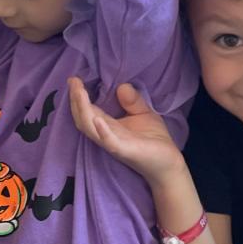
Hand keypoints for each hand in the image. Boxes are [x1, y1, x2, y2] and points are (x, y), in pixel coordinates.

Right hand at [68, 77, 185, 187]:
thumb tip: (122, 85)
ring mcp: (115, 144)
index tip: (73, 79)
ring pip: (91, 129)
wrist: (169, 164)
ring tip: (79, 93)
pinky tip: (98, 119)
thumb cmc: (155, 140)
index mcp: (109, 126)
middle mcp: (107, 135)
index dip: (79, 97)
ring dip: (83, 111)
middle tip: (72, 82)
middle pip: (84, 119)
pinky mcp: (126, 152)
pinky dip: (102, 132)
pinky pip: (110, 143)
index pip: (89, 111)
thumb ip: (133, 100)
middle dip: (76, 100)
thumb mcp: (144, 113)